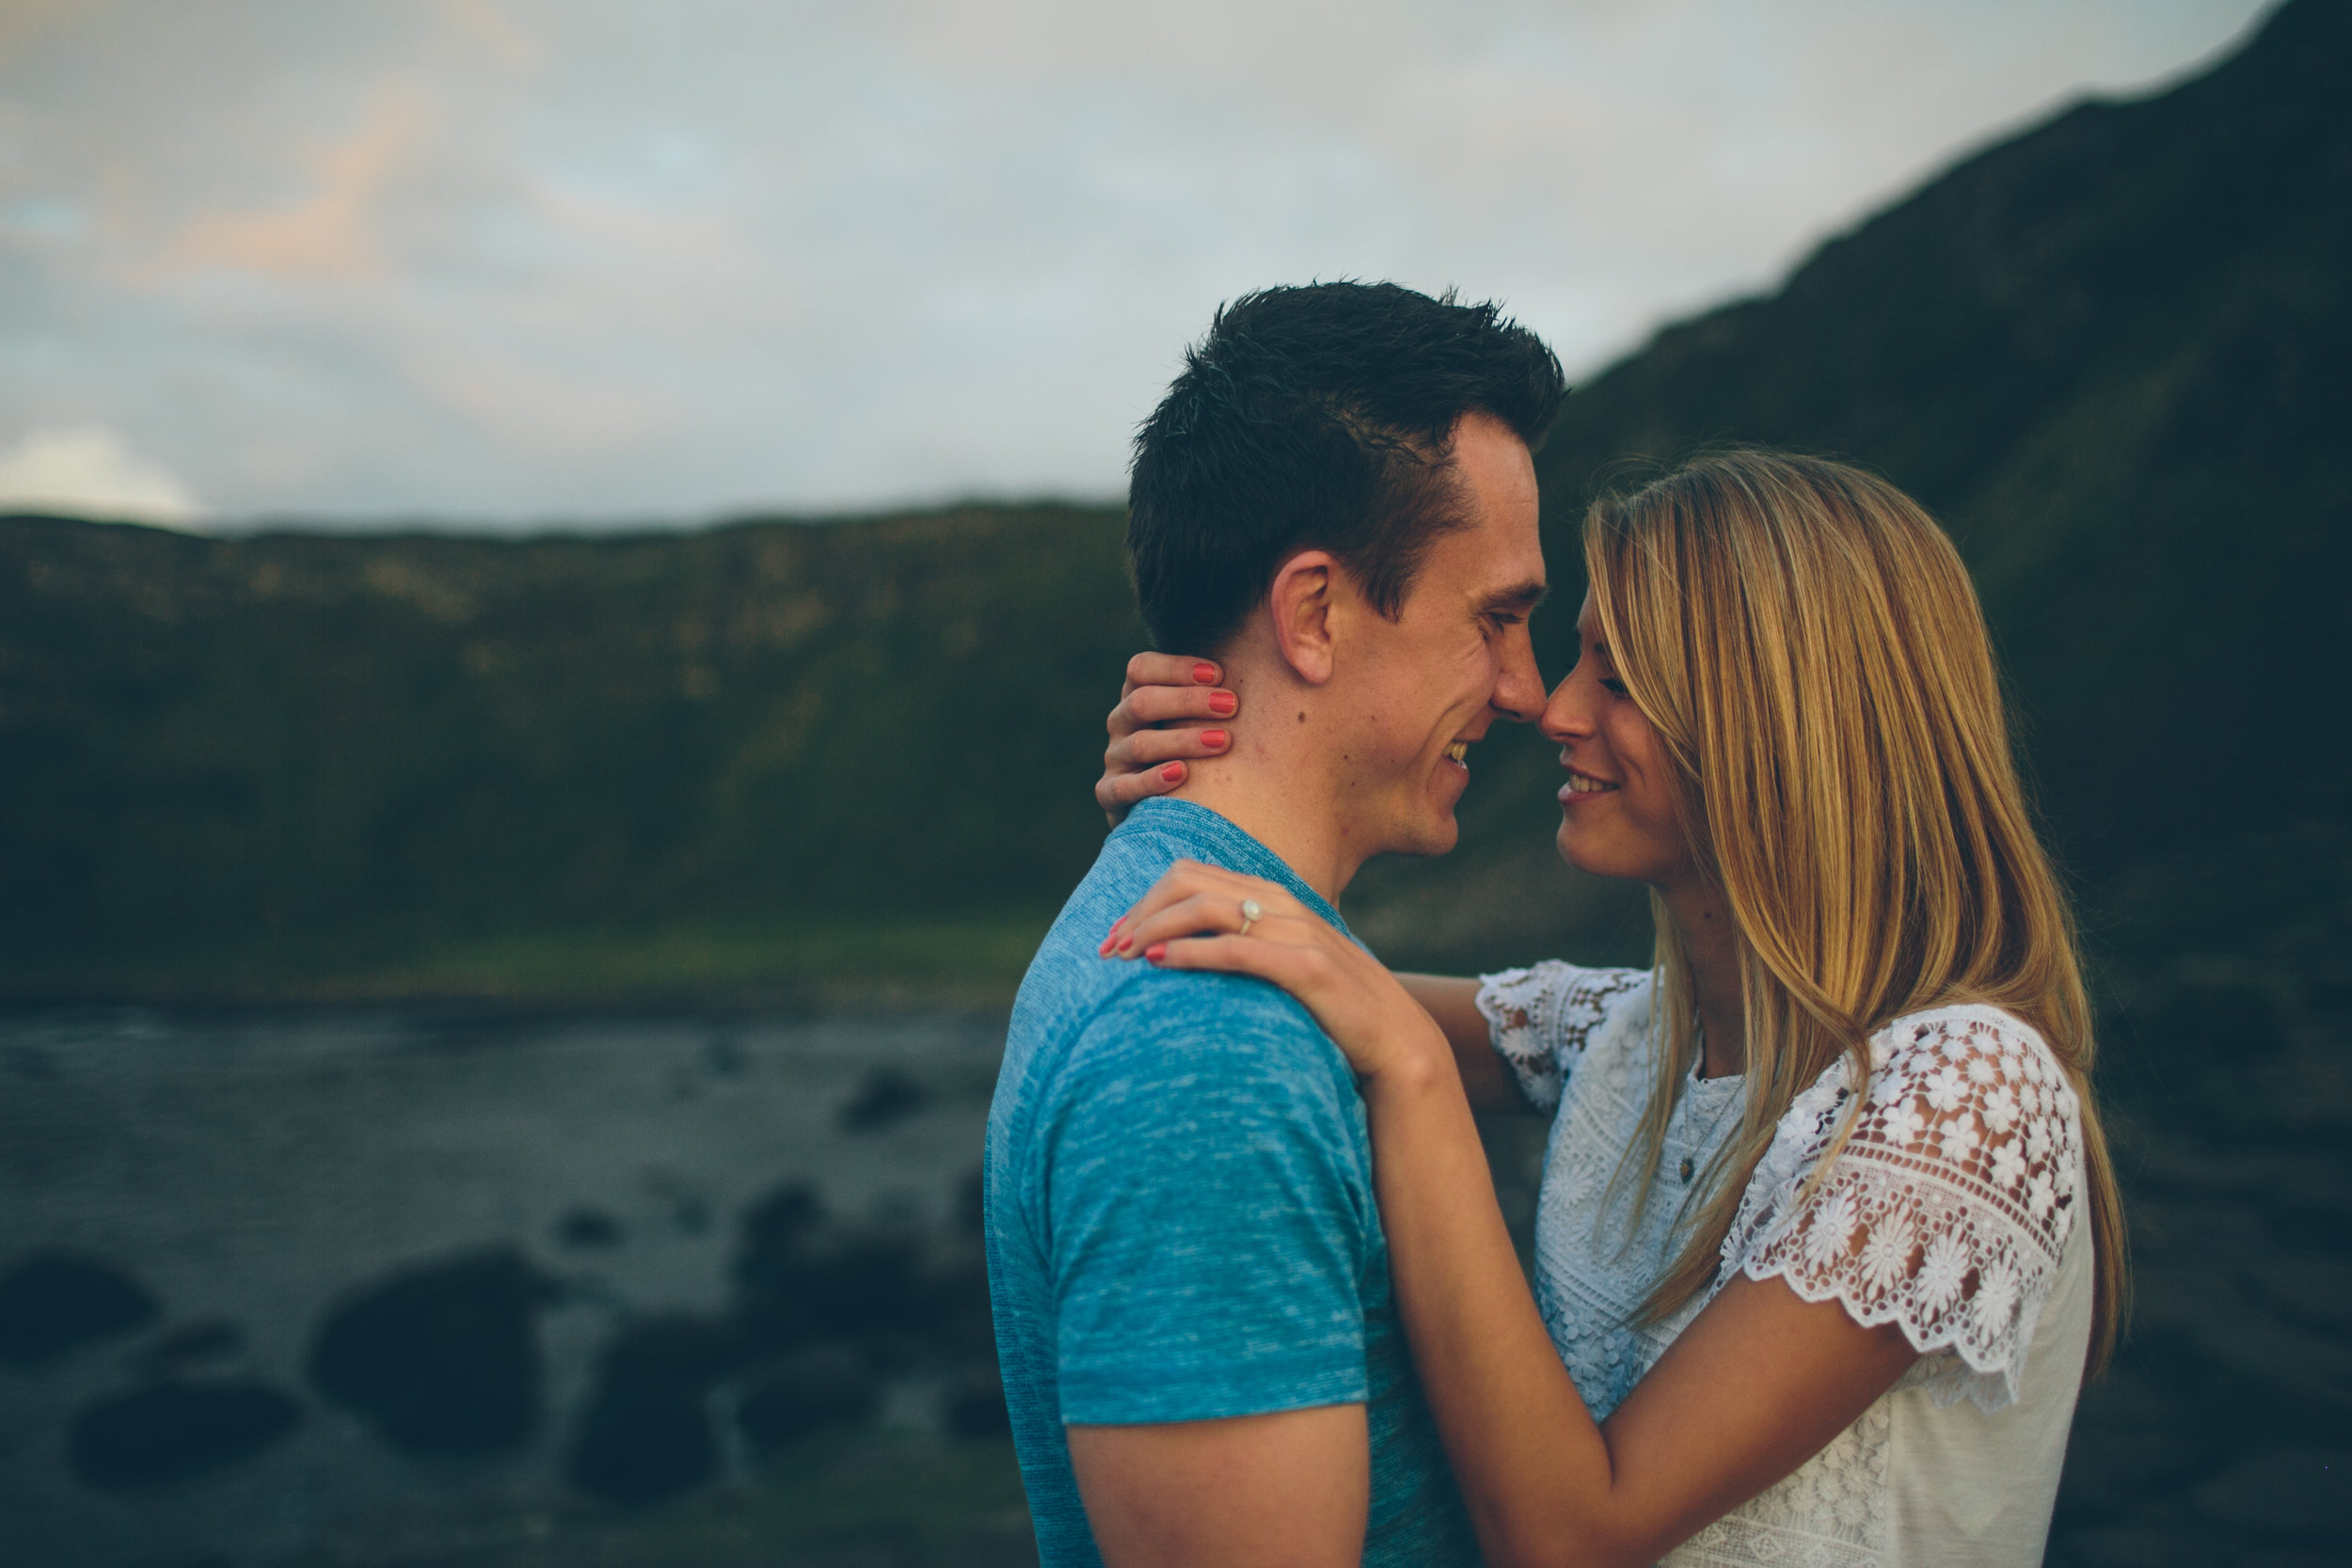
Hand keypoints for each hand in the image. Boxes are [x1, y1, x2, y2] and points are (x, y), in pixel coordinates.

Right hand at [1095, 654, 1239, 827]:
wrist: (1165, 808)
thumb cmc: (1199, 748)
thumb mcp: (1201, 716)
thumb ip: (1219, 692)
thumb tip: (1273, 657)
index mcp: (1137, 695)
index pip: (1141, 668)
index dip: (1177, 667)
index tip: (1219, 674)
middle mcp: (1122, 723)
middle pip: (1141, 702)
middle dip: (1187, 701)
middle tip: (1231, 705)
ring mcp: (1116, 758)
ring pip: (1140, 743)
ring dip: (1182, 740)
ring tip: (1222, 741)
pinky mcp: (1112, 793)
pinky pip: (1125, 787)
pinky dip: (1153, 780)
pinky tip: (1182, 774)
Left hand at [1102, 860, 1453, 1089]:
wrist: (1397, 1043)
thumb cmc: (1334, 1011)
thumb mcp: (1286, 967)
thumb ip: (1248, 949)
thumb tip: (1192, 955)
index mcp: (1275, 898)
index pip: (1194, 875)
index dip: (1147, 898)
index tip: (1116, 934)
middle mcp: (1284, 904)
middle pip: (1191, 882)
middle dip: (1140, 909)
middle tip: (1107, 947)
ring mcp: (1298, 932)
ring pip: (1208, 906)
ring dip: (1156, 926)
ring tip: (1124, 954)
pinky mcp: (1308, 968)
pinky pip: (1237, 948)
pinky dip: (1191, 951)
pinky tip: (1160, 962)